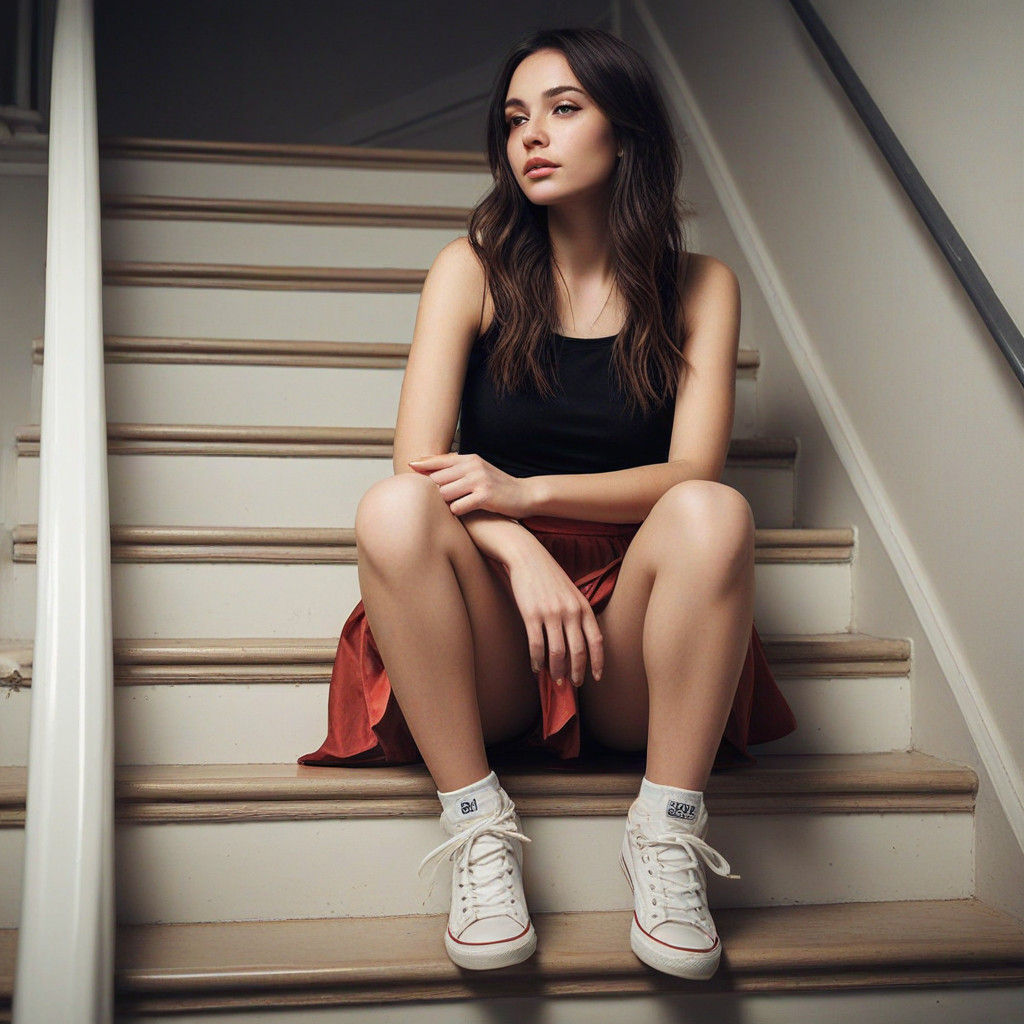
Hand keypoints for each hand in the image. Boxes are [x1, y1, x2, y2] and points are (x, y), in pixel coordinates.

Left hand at [408, 453, 533, 518]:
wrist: (526, 495)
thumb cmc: (499, 486)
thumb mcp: (479, 471)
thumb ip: (459, 469)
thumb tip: (432, 468)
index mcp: (471, 459)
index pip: (441, 459)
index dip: (424, 463)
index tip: (409, 465)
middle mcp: (473, 466)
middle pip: (438, 478)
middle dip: (433, 490)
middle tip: (431, 499)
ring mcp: (479, 480)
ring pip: (445, 493)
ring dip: (444, 503)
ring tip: (450, 507)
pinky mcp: (485, 496)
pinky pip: (458, 506)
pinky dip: (456, 512)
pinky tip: (461, 513)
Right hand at [503, 543, 603, 687]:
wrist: (527, 556)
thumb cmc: (548, 576)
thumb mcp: (571, 593)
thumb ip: (577, 614)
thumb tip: (577, 643)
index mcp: (583, 606)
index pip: (596, 641)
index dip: (597, 662)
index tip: (596, 677)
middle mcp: (570, 611)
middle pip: (578, 651)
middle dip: (577, 672)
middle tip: (572, 684)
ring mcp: (551, 613)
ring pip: (558, 652)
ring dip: (557, 671)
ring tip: (555, 680)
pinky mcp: (531, 614)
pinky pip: (536, 645)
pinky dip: (537, 660)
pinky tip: (536, 667)